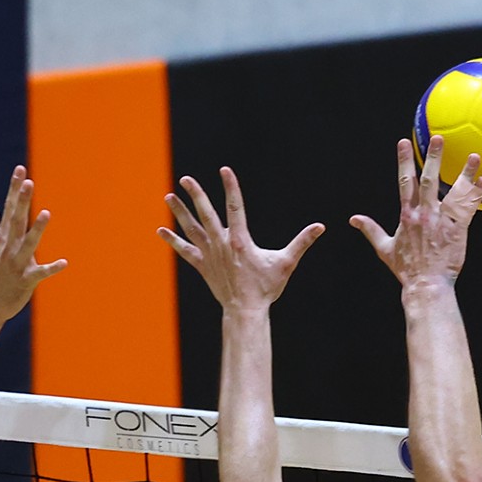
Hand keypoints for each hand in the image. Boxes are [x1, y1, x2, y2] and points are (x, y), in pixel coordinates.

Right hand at [0, 166, 65, 345]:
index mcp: (2, 238)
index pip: (8, 208)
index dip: (13, 189)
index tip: (20, 169)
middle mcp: (9, 248)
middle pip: (16, 220)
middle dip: (22, 201)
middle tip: (28, 181)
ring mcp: (17, 264)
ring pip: (29, 243)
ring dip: (37, 229)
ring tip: (46, 213)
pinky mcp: (26, 280)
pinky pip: (41, 273)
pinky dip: (52, 268)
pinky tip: (64, 262)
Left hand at [159, 167, 323, 311]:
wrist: (245, 310)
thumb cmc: (266, 287)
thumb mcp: (286, 263)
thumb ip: (302, 242)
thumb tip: (321, 227)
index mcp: (241, 241)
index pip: (235, 207)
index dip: (230, 187)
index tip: (224, 170)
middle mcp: (222, 245)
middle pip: (207, 214)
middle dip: (196, 195)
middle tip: (186, 179)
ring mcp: (210, 255)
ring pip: (192, 229)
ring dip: (180, 212)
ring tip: (169, 196)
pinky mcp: (203, 266)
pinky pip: (185, 251)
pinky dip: (173, 241)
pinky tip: (161, 230)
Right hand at [350, 136, 481, 286]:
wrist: (426, 284)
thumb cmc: (407, 269)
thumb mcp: (384, 248)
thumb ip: (370, 230)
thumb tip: (354, 219)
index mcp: (407, 215)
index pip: (404, 182)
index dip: (404, 161)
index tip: (403, 143)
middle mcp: (424, 214)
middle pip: (429, 180)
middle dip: (433, 157)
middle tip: (438, 139)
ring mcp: (442, 221)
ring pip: (453, 191)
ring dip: (464, 172)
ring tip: (473, 156)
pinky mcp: (457, 230)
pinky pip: (468, 208)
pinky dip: (475, 194)